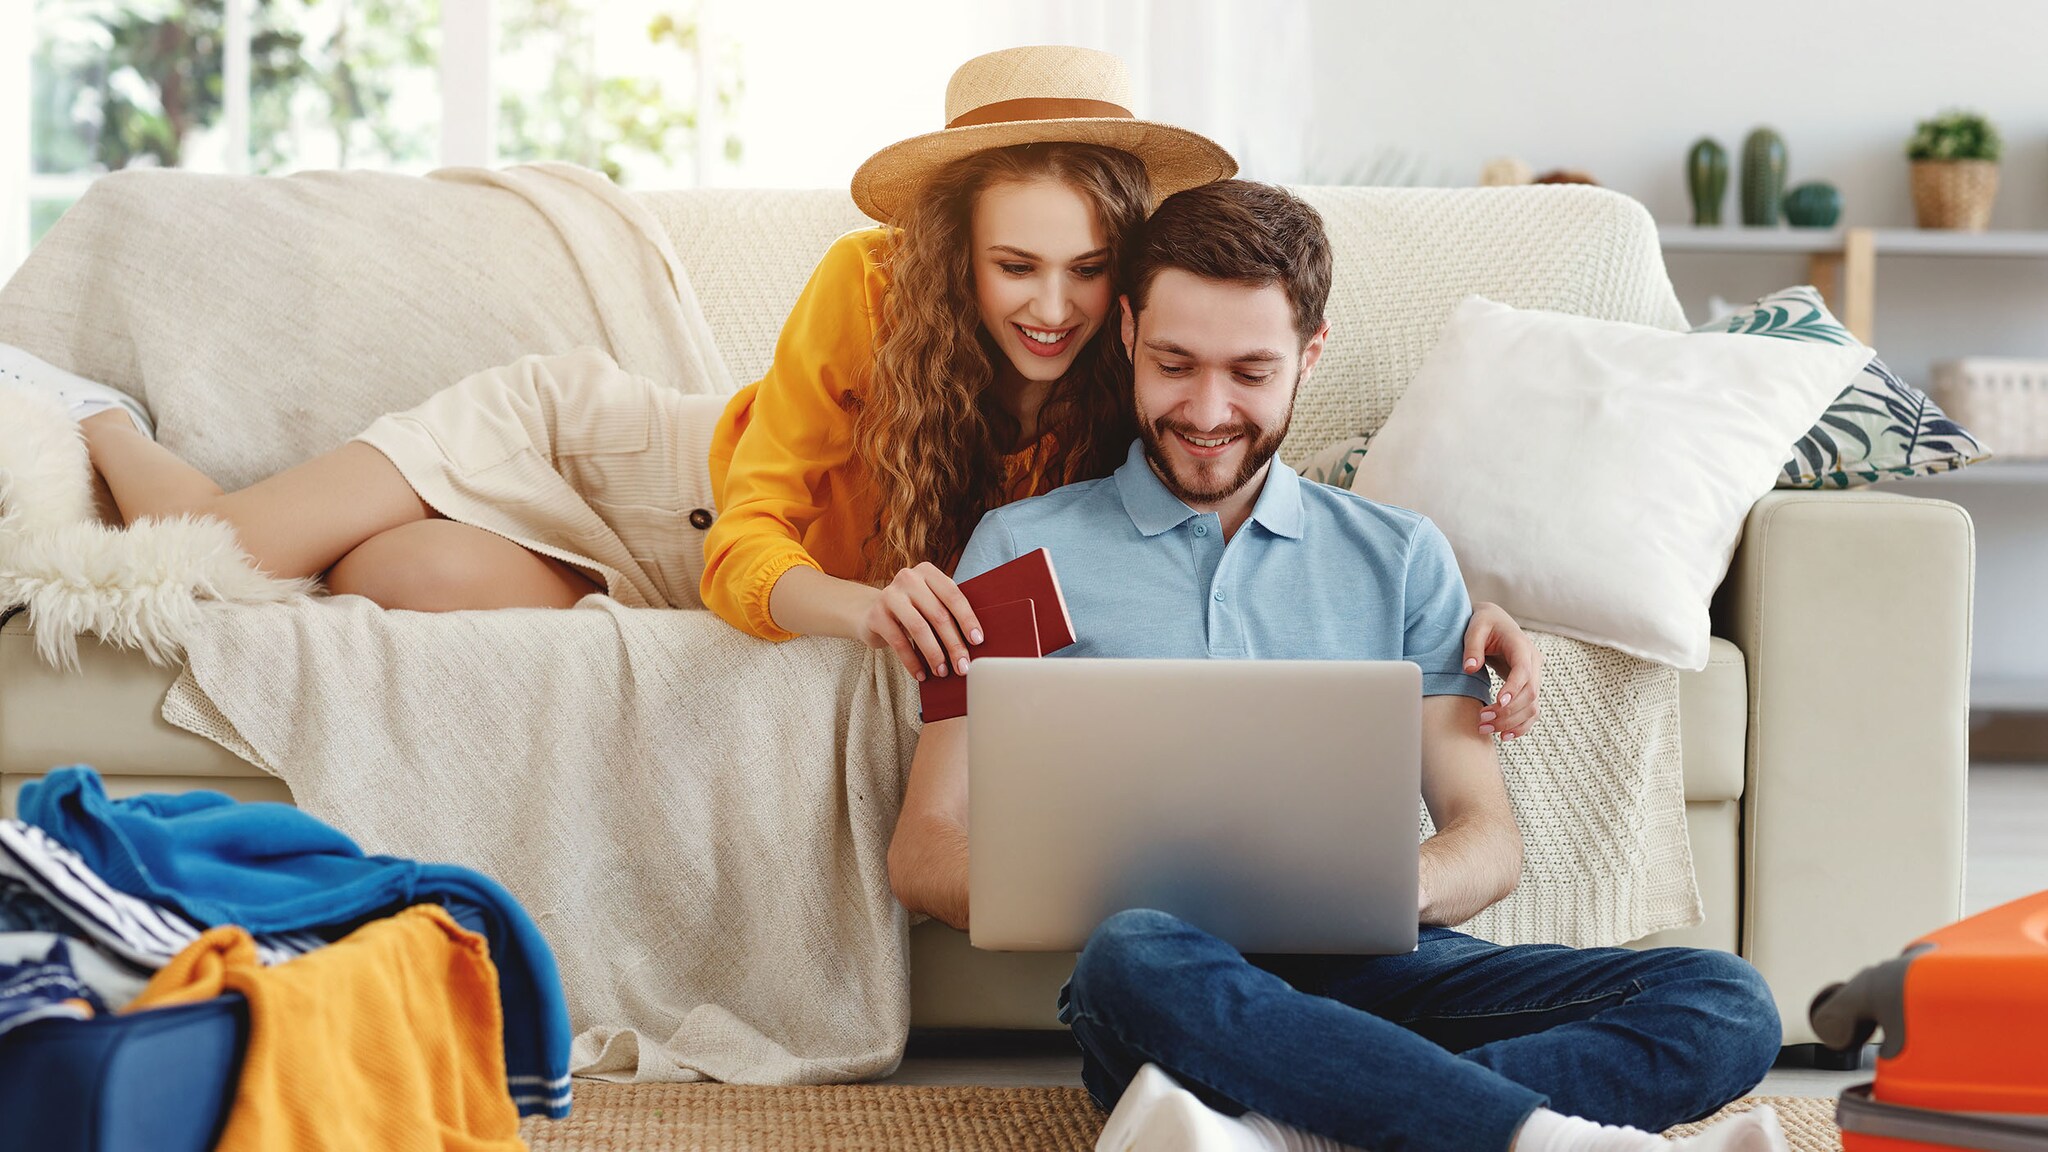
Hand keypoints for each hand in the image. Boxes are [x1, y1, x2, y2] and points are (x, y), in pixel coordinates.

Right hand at [858, 562, 983, 680]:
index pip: (953, 596)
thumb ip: (948, 612)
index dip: (967, 619)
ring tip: (942, 671)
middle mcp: (908, 578)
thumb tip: (973, 643)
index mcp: (928, 572)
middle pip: (938, 615)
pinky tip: (921, 674)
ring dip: (934, 654)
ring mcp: (890, 595)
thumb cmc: (912, 610)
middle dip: (953, 644)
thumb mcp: (929, 603)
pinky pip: (898, 642)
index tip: (978, 641)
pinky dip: (912, 661)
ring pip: (919, 628)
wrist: (871, 612)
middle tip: (962, 666)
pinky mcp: (876, 615)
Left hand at [1462, 602, 1540, 739]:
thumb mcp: (1474, 628)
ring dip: (1512, 722)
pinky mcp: (1529, 688)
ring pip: (1532, 707)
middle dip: (1508, 711)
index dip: (1514, 688)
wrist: (1495, 622)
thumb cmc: (1484, 623)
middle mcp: (1534, 663)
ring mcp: (1534, 677)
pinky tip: (1504, 736)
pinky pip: (1531, 711)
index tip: (1499, 702)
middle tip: (1482, 720)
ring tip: (1485, 729)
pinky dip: (1521, 726)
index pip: (1524, 671)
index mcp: (1522, 646)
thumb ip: (1472, 647)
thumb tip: (1470, 668)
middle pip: (1530, 693)